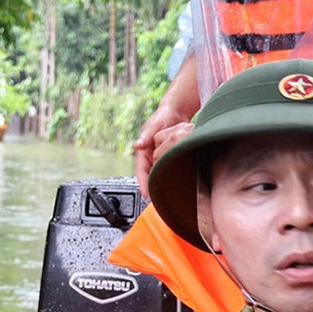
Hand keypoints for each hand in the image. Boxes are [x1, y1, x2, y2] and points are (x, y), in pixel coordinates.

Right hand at [134, 57, 199, 192]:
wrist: (175, 110)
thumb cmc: (164, 115)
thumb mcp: (155, 124)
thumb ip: (147, 135)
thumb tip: (137, 146)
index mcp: (144, 149)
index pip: (141, 169)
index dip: (143, 182)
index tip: (146, 194)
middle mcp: (149, 154)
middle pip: (149, 174)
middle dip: (151, 187)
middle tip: (157, 200)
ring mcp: (158, 155)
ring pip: (157, 173)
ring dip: (160, 182)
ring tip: (166, 195)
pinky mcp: (167, 155)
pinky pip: (165, 169)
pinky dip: (168, 176)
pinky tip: (175, 183)